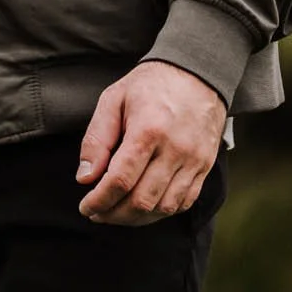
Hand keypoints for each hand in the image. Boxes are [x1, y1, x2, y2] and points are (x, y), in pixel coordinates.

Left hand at [76, 62, 226, 224]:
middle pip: (141, 201)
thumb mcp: (114, 98)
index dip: (99, 200)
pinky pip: (184, 203)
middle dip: (114, 214)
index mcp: (148, 129)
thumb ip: (97, 138)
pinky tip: (144, 207)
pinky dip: (161, 212)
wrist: (197, 73)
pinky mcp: (205, 167)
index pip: (120, 180)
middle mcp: (175, 149)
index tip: (86, 207)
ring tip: (117, 212)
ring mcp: (193, 160)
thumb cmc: (150, 85)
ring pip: (163, 208)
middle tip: (98, 213)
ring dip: (136, 219)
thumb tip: (85, 177)